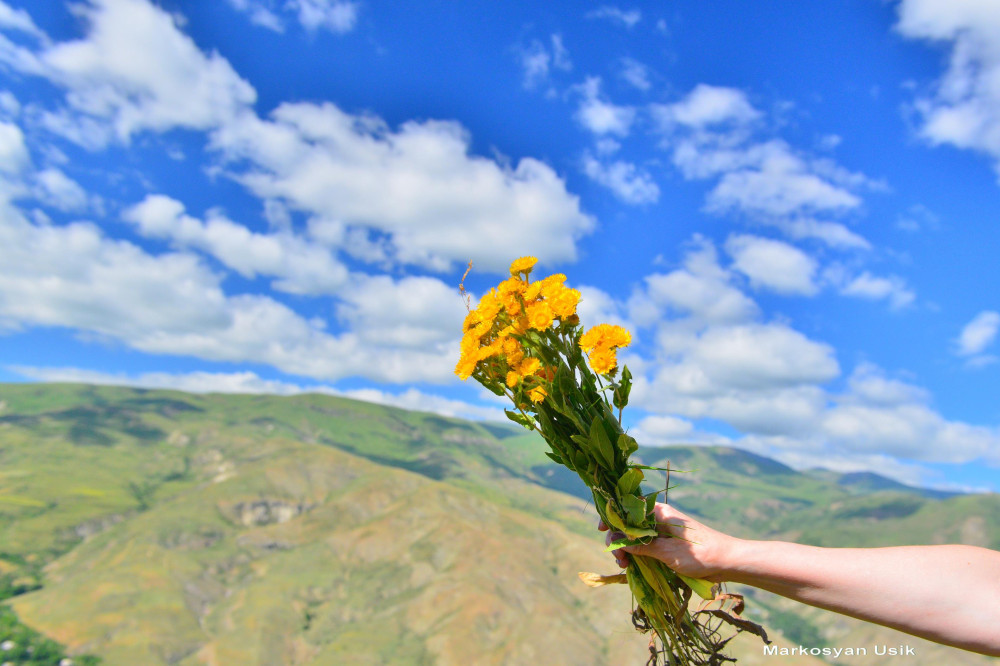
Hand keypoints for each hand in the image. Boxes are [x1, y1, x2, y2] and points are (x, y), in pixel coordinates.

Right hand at [598, 502, 738, 581]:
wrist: (728, 562)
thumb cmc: (701, 553)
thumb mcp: (668, 551)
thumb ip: (642, 546)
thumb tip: (618, 542)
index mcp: (660, 512)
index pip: (629, 507)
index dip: (613, 516)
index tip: (602, 530)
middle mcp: (660, 519)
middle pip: (630, 524)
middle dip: (619, 540)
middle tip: (618, 559)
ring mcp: (664, 532)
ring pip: (636, 537)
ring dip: (627, 550)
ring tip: (624, 566)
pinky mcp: (668, 545)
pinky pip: (646, 546)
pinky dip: (637, 555)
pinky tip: (633, 566)